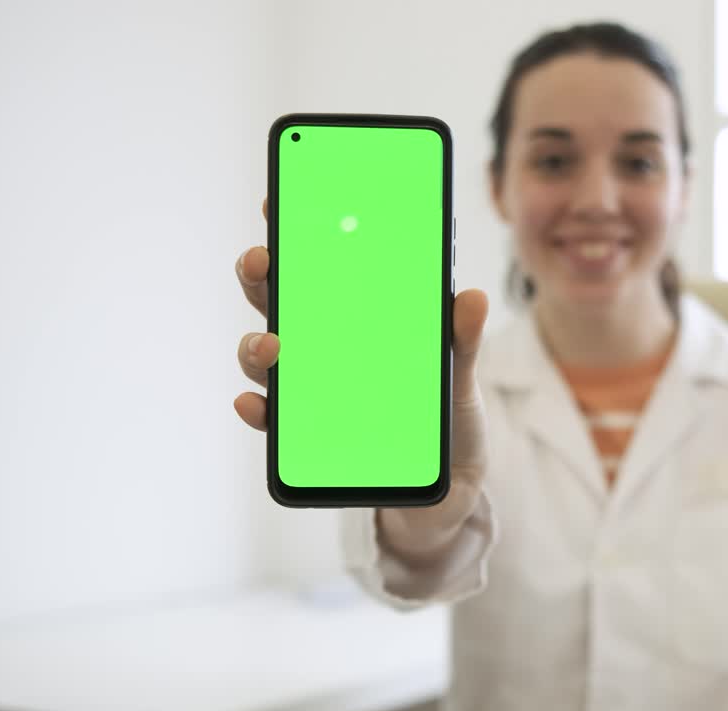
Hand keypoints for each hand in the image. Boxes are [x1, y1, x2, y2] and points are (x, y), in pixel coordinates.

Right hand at [235, 199, 489, 565]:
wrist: (447, 494)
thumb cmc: (448, 423)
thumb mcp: (461, 379)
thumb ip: (461, 341)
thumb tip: (472, 295)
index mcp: (357, 320)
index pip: (318, 267)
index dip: (294, 232)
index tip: (280, 200)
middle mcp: (323, 350)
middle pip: (278, 302)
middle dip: (262, 276)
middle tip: (262, 259)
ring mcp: (309, 393)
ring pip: (265, 357)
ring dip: (256, 347)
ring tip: (271, 345)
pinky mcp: (306, 441)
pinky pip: (272, 422)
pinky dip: (258, 412)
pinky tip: (254, 405)